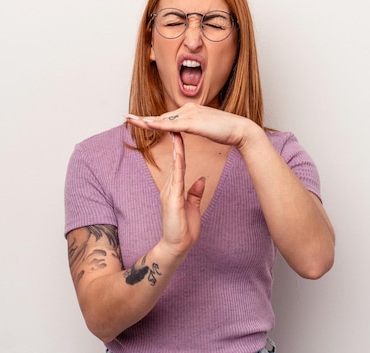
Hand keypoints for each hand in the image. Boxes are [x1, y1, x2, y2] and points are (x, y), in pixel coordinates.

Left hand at [125, 103, 257, 147]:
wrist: (240, 129)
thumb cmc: (225, 131)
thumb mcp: (204, 128)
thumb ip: (192, 127)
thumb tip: (183, 129)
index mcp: (190, 110)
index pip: (166, 117)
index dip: (151, 120)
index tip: (138, 120)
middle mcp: (188, 109)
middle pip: (160, 116)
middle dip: (142, 118)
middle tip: (126, 117)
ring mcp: (190, 115)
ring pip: (162, 119)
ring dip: (145, 120)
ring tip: (129, 120)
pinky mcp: (193, 123)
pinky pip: (171, 125)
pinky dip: (158, 125)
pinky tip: (146, 124)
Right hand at [159, 132, 205, 256]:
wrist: (176, 246)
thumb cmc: (183, 229)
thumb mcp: (192, 207)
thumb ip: (195, 193)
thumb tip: (201, 180)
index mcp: (174, 188)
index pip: (179, 163)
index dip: (180, 147)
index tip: (183, 132)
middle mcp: (169, 187)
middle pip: (174, 160)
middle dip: (173, 141)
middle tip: (174, 122)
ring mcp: (168, 193)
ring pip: (174, 165)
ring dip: (175, 148)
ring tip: (176, 130)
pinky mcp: (171, 200)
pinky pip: (176, 179)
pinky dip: (178, 165)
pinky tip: (180, 154)